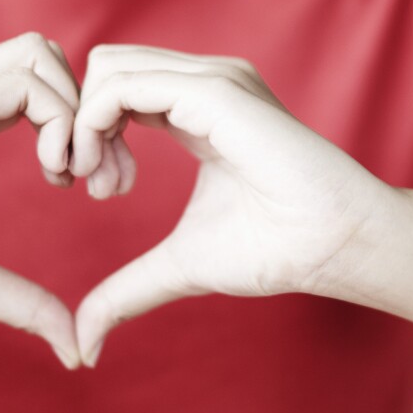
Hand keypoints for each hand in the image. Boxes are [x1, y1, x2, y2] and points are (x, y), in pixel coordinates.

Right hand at [0, 33, 80, 368]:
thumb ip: (20, 300)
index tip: (85, 184)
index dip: (75, 126)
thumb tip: (73, 346)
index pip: (34, 86)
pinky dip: (60, 122)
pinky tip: (53, 171)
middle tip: (91, 172)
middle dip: (87, 106)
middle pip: (43, 55)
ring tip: (70, 173)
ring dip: (77, 111)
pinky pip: (26, 85)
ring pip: (39, 55)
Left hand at [71, 45, 398, 366]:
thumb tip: (86, 344)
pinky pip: (124, 85)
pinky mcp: (216, 91)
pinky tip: (113, 178)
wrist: (333, 243)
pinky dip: (93, 125)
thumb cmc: (275, 248)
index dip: (89, 135)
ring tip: (105, 187)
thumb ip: (129, 288)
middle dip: (79, 126)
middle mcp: (203, 83)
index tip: (95, 192)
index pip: (118, 90)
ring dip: (82, 128)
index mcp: (197, 109)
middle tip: (94, 189)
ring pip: (109, 68)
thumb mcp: (181, 264)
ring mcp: (212, 80)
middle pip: (106, 68)